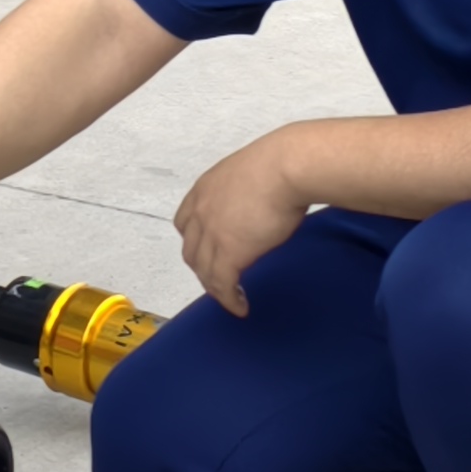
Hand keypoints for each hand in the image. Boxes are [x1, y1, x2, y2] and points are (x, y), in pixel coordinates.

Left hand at [173, 129, 315, 316]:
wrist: (286, 168)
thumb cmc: (280, 164)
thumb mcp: (248, 174)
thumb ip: (242, 191)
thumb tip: (258, 202)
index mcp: (204, 189)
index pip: (184, 222)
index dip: (194, 240)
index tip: (208, 250)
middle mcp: (200, 211)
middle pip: (191, 250)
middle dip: (202, 266)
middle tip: (221, 277)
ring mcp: (212, 233)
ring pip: (204, 271)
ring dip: (215, 287)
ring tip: (231, 297)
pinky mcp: (230, 253)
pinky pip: (223, 285)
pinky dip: (229, 299)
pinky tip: (240, 307)